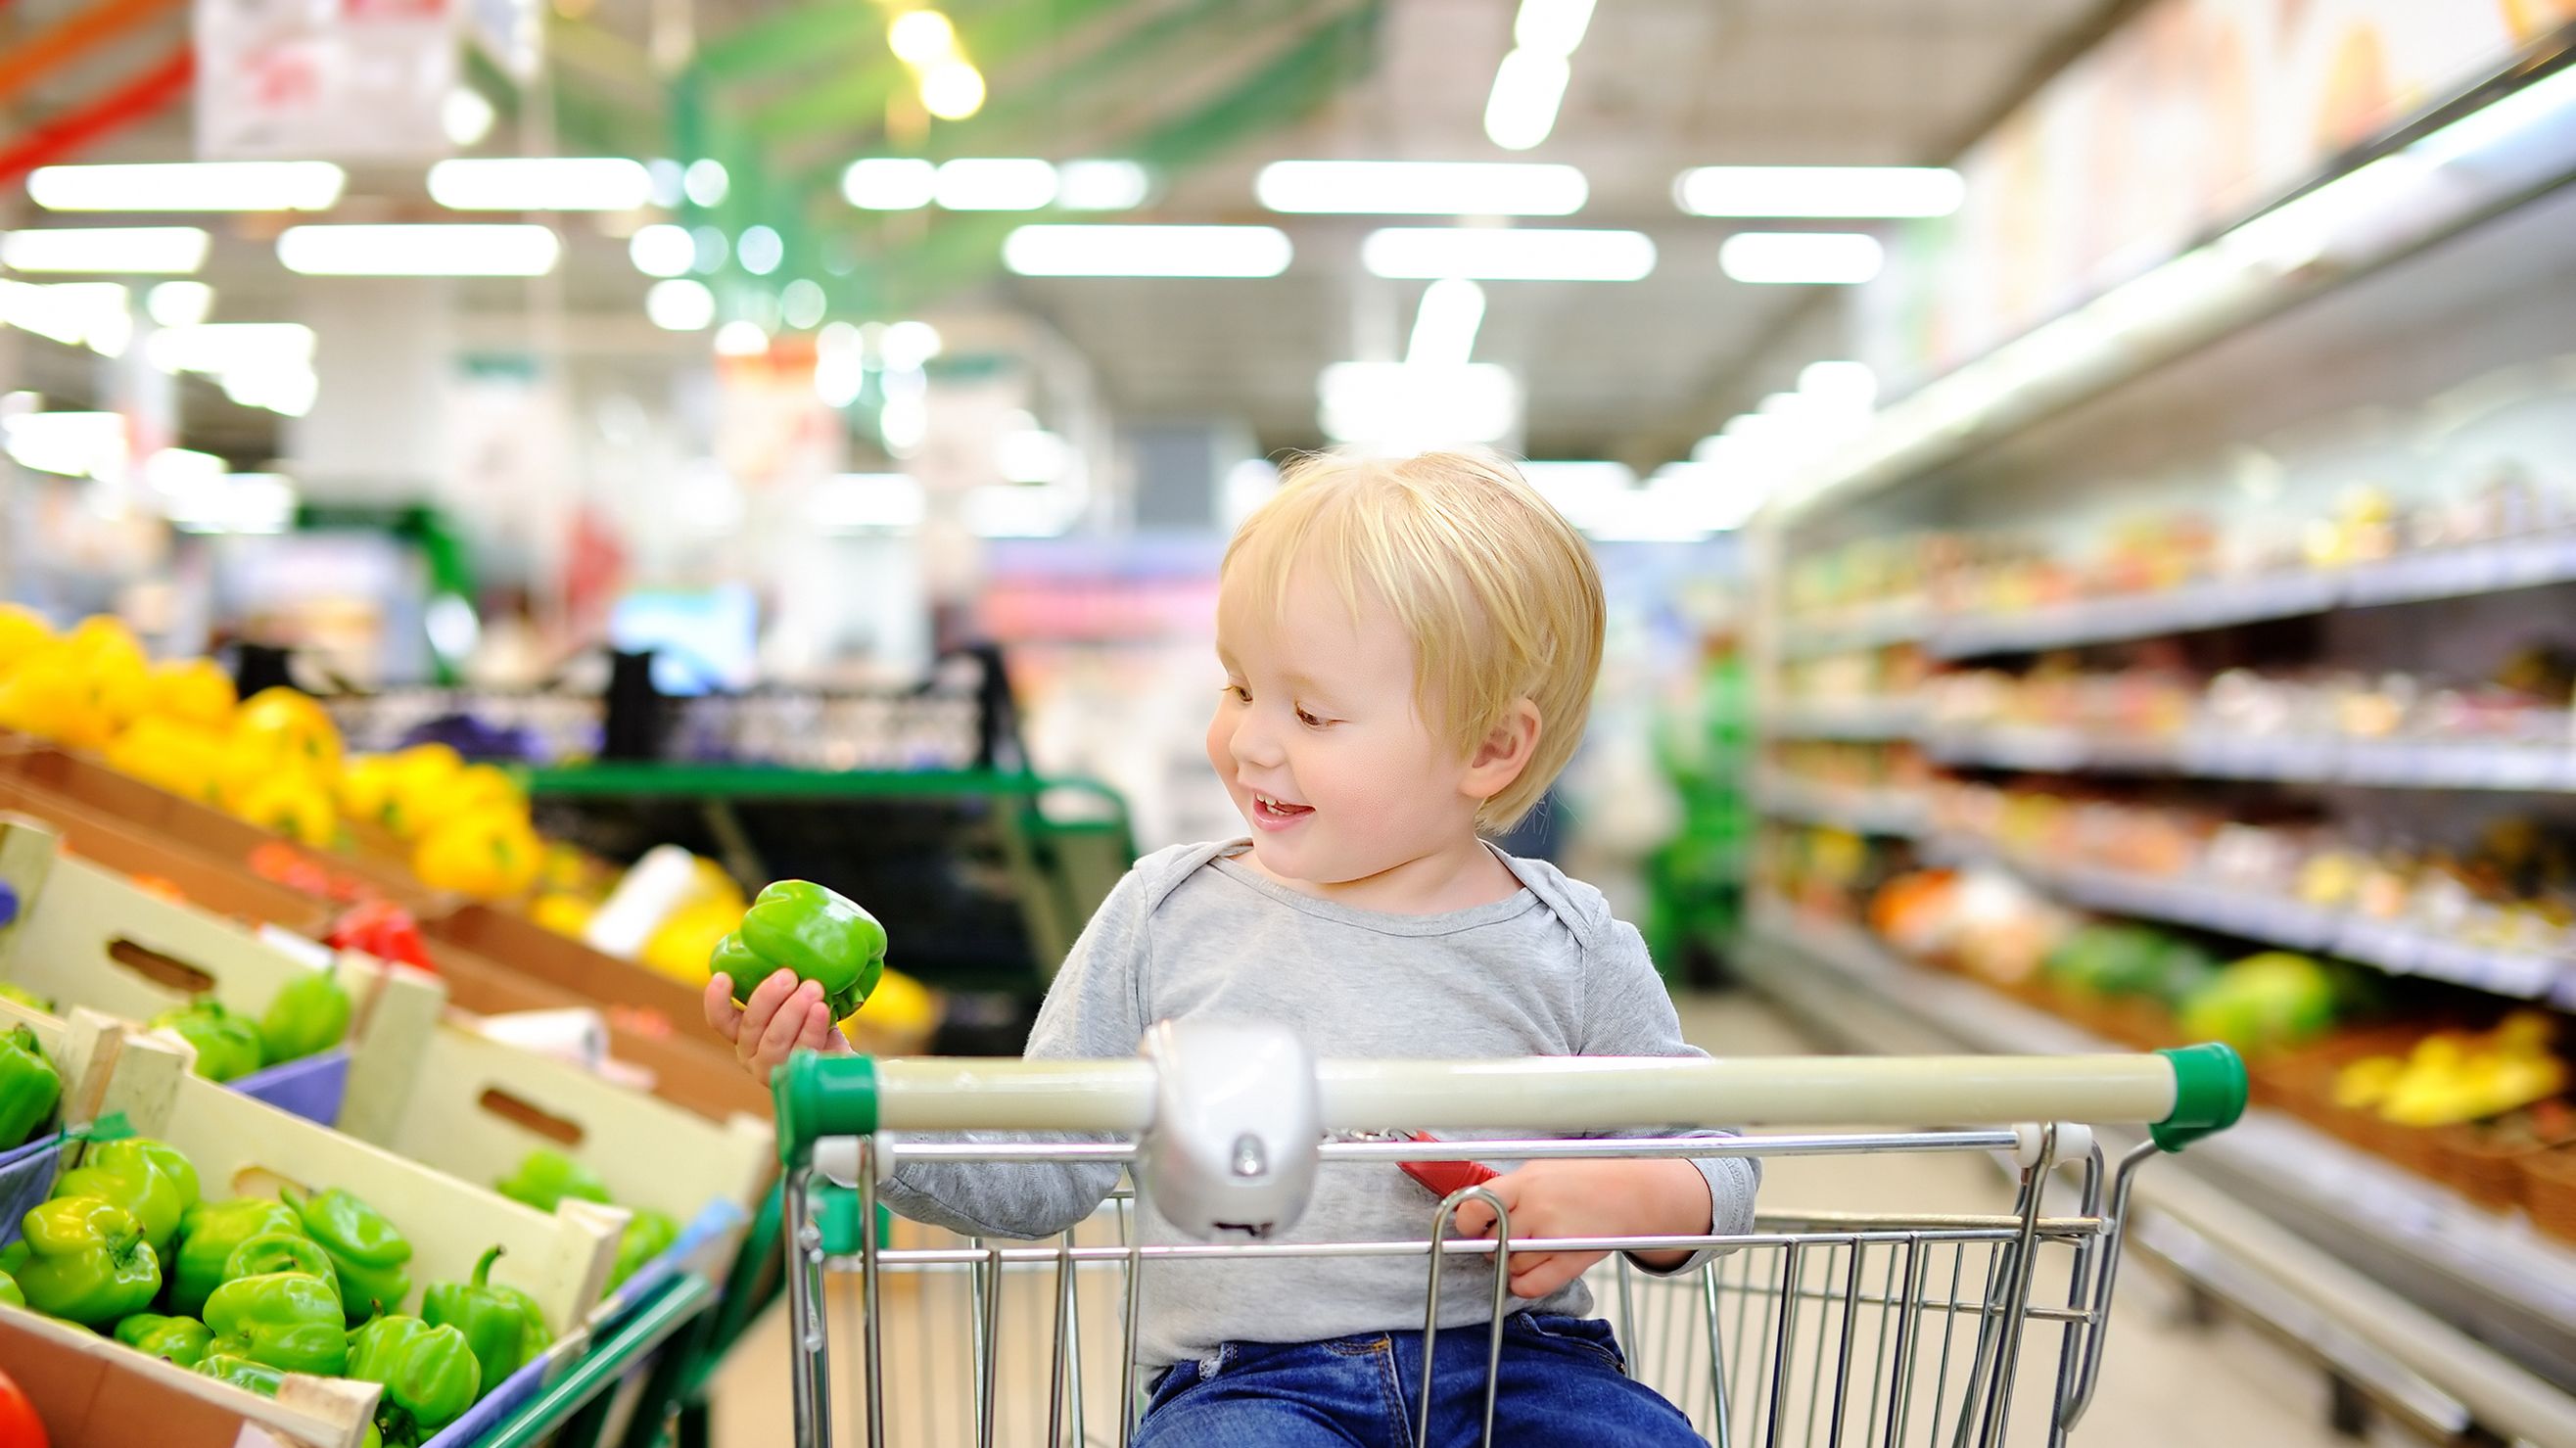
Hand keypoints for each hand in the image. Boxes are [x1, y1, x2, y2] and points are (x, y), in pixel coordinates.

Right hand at [704, 970, 850, 1084]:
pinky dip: (812, 1028)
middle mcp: (753, 1054)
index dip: (716, 1000)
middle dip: (767, 997)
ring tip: (813, 987)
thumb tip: (791, 934)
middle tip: (788, 975)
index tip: (723, 976)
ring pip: (775, 1040)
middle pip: (751, 1026)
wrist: (843, 1058)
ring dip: (793, 1010)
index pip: (720, 1020)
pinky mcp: (800, 1078)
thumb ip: (786, 980)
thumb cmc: (814, 1022)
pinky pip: (802, 1051)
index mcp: (744, 1033)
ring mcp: (775, 1070)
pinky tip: (821, 1010)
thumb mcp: (795, 999)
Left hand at [1447, 1159, 1711, 1300]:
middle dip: (1493, 1244)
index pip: (1475, 1206)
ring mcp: (1554, 1237)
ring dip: (1511, 1265)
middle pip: (1491, 1241)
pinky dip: (1522, 1285)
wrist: (1636, 1193)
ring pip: (1509, 1266)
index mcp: (1526, 1181)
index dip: (1469, 1221)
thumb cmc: (1588, 1180)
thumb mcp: (1544, 1170)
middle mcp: (1536, 1208)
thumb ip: (1512, 1189)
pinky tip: (1526, 1276)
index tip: (1473, 1225)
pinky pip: (1530, 1285)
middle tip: (1505, 1239)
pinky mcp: (1571, 1261)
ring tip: (1529, 1250)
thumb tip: (1477, 1210)